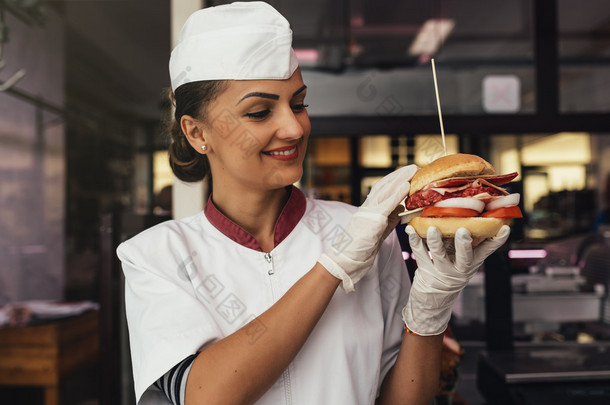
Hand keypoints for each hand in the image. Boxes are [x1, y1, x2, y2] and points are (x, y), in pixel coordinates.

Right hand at [318, 165, 417, 291]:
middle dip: (398, 175)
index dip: (394, 180)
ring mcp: (368, 214)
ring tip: (412, 170)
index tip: (406, 173)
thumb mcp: (378, 231)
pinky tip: (405, 186)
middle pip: (383, 186)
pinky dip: (396, 194)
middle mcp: (367, 208)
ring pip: (384, 191)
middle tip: (413, 167)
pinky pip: (386, 205)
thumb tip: (402, 210)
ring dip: (399, 179)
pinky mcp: (371, 221)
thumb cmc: (359, 250)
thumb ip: (389, 220)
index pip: (382, 190)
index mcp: (368, 210)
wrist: (343, 260)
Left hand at [402, 225, 509, 334]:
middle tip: (463, 231)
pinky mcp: (426, 272)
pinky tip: (410, 231)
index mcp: (472, 263)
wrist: (433, 299)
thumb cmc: (449, 271)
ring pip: (440, 256)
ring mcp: (442, 272)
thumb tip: (472, 218)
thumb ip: (466, 243)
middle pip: (465, 257)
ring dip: (436, 241)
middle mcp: (459, 270)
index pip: (487, 251)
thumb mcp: (461, 260)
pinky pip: (420, 255)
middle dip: (464, 244)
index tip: (504, 229)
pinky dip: (415, 242)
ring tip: (433, 229)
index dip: (497, 241)